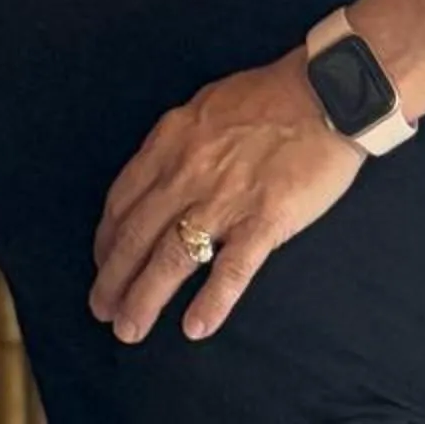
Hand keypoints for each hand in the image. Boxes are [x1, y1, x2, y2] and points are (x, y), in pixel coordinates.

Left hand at [90, 51, 360, 347]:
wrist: (324, 93)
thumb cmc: (268, 95)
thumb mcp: (205, 106)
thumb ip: (177, 141)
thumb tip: (158, 172)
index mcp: (171, 141)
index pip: (125, 198)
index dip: (108, 236)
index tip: (102, 261)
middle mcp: (188, 172)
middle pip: (138, 234)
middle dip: (113, 277)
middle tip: (100, 310)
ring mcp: (225, 199)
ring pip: (172, 257)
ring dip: (145, 297)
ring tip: (129, 329)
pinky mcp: (264, 220)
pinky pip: (231, 269)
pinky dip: (211, 302)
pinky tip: (194, 328)